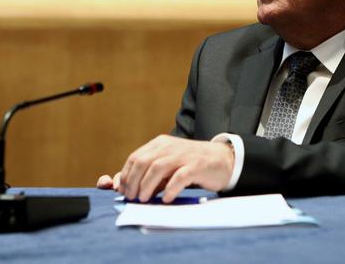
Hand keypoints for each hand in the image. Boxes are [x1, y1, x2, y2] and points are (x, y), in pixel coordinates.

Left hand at [96, 135, 233, 202]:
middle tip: (132, 198)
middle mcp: (170, 147)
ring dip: (147, 186)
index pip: (135, 158)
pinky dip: (169, 189)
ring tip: (145, 200)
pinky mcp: (197, 166)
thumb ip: (147, 173)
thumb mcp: (168, 164)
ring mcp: (183, 155)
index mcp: (160, 144)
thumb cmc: (190, 165)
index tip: (124, 192)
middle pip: (143, 162)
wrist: (222, 159)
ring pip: (157, 168)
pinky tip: (165, 199)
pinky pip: (179, 177)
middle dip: (133, 182)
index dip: (126, 176)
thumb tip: (122, 186)